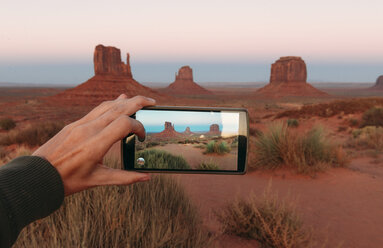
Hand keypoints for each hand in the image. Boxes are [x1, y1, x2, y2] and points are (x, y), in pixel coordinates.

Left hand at [33, 94, 155, 195]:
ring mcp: (80, 124)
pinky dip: (111, 105)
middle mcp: (88, 130)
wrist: (37, 176)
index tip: (142, 137)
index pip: (125, 124)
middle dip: (138, 102)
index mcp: (95, 144)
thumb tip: (146, 177)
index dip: (139, 127)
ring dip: (125, 101)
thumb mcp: (98, 180)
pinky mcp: (74, 124)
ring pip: (107, 106)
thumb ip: (125, 178)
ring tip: (138, 101)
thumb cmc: (68, 180)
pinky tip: (117, 103)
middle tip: (152, 102)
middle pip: (118, 108)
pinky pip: (96, 110)